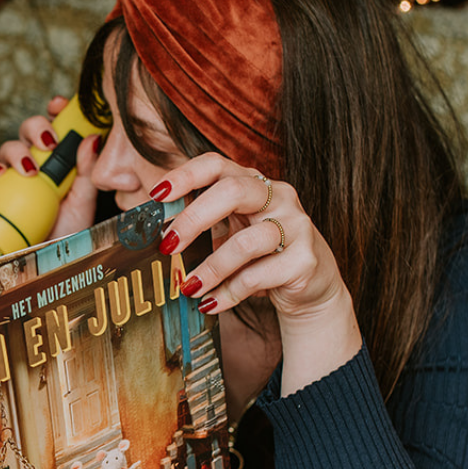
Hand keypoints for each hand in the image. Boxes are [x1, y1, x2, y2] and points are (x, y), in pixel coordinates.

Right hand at [0, 96, 102, 239]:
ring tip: (29, 169)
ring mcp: (11, 176)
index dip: (54, 109)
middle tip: (49, 142)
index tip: (58, 105)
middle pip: (29, 130)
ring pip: (7, 147)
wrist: (44, 261)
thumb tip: (91, 139)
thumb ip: (88, 170)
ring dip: (16, 150)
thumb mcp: (84, 200)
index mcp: (58, 158)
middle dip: (36, 127)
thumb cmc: (66, 230)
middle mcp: (33, 162)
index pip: (54, 124)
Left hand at [154, 152, 362, 395]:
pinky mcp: (304, 260)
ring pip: (245, 242)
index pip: (217, 165)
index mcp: (254, 184)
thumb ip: (203, 230)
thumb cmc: (262, 258)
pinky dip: (228, 293)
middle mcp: (278, 197)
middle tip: (167, 246)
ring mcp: (296, 226)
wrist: (312, 289)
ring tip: (188, 287)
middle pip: (233, 191)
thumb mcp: (232, 234)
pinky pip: (257, 277)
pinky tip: (212, 303)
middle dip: (193, 219)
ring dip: (210, 268)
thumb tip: (156, 239)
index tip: (155, 195)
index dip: (185, 175)